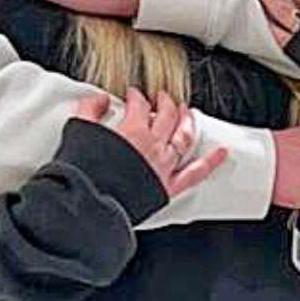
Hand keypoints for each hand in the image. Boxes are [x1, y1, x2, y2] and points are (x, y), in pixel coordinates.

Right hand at [73, 90, 227, 200]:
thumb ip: (90, 111)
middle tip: (163, 98)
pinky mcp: (168, 187)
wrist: (91, 204)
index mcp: (133, 130)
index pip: (139, 105)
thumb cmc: (84, 174)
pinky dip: (210, 162)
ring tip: (188, 113)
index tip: (133, 95)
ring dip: (187, 122)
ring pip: (183, 137)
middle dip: (165, 103)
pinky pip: (195, 172)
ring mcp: (164, 165)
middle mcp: (153, 145)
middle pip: (166, 116)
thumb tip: (100, 100)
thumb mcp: (78, 132)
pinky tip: (221, 153)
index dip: (137, 97)